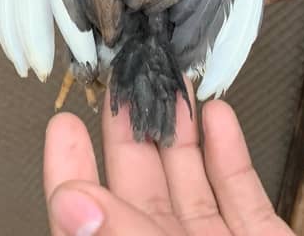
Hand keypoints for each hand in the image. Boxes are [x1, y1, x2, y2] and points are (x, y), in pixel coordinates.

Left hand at [44, 81, 294, 235]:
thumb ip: (121, 235)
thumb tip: (68, 202)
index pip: (87, 215)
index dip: (70, 169)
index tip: (62, 126)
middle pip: (140, 185)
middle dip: (131, 128)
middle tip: (122, 84)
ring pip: (190, 181)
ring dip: (180, 129)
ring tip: (169, 84)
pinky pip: (241, 191)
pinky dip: (229, 152)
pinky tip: (218, 116)